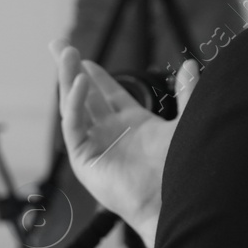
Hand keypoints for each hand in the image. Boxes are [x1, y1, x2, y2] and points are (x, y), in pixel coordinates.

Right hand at [52, 40, 200, 247]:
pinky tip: (79, 83)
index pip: (108, 94)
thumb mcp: (185, 124)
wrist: (174, 203)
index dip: (96, 75)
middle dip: (71, 70)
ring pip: (75, 106)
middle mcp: (110, 134)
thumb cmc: (181, 171)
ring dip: (69, 79)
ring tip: (66, 53)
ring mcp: (95, 145)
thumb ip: (186, 94)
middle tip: (58, 44)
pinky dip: (74, 104)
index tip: (84, 56)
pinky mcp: (84, 158)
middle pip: (84, 95)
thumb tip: (189, 64)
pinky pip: (74, 126)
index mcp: (133, 125)